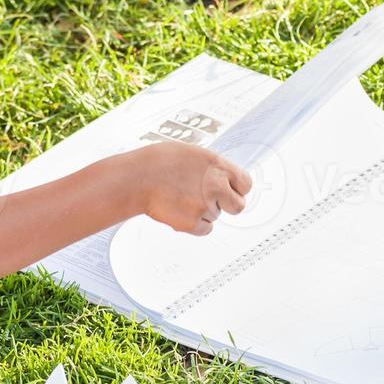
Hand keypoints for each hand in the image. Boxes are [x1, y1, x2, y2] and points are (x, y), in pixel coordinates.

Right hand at [130, 142, 252, 235]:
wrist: (137, 178)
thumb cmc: (159, 162)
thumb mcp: (194, 154)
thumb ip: (213, 168)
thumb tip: (225, 177)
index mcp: (218, 166)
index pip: (246, 184)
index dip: (237, 188)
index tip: (231, 189)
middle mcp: (216, 187)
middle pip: (238, 206)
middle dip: (228, 204)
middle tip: (213, 200)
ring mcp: (205, 207)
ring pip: (216, 217)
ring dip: (204, 211)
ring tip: (183, 198)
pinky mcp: (192, 223)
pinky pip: (204, 229)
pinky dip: (195, 224)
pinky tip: (181, 210)